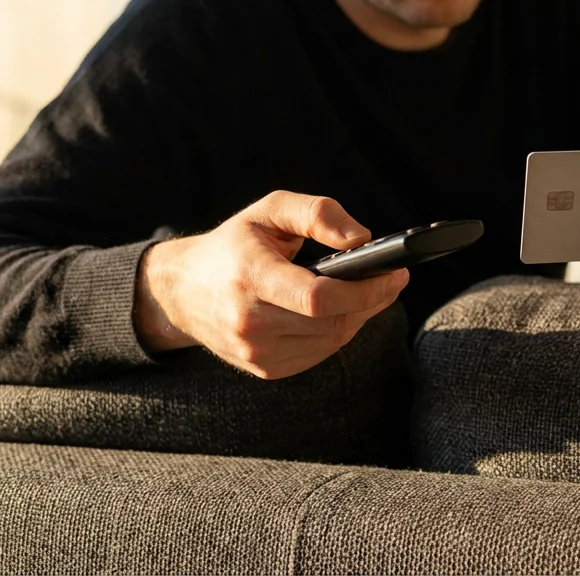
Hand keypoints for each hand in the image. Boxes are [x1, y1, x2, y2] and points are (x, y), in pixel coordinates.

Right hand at [133, 191, 408, 378]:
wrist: (183, 291)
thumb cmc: (234, 243)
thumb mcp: (269, 210)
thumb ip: (317, 213)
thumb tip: (362, 238)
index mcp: (250, 276)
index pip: (318, 298)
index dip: (366, 290)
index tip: (396, 273)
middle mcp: (249, 322)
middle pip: (332, 322)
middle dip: (371, 301)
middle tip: (393, 280)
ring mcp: (255, 352)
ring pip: (331, 341)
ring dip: (359, 317)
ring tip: (370, 292)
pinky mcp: (265, 370)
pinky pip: (318, 354)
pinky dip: (337, 333)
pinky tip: (342, 312)